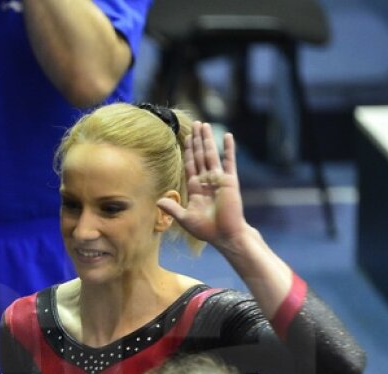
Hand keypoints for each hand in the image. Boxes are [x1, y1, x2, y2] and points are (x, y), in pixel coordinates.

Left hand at [157, 122, 248, 253]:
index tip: (185, 137)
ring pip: (211, 155)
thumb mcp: (185, 218)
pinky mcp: (230, 181)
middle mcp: (207, 180)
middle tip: (195, 124)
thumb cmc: (206, 229)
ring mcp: (219, 179)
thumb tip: (158, 201)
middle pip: (200, 155)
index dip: (188, 151)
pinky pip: (229, 162)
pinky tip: (227, 136)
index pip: (190, 165)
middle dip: (197, 140)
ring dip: (208, 140)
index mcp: (196, 188)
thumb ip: (172, 208)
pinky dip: (228, 149)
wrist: (225, 235)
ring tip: (205, 125)